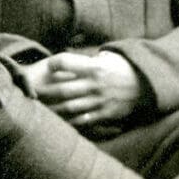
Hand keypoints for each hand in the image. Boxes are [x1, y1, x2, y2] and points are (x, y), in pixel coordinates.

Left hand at [27, 51, 146, 133]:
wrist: (148, 85)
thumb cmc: (123, 66)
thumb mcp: (108, 56)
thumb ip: (86, 58)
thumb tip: (64, 59)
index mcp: (95, 67)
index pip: (66, 62)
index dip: (54, 63)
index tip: (47, 65)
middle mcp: (95, 85)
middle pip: (62, 89)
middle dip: (44, 91)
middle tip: (30, 92)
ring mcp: (99, 101)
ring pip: (69, 107)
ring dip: (52, 109)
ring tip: (39, 109)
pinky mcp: (104, 114)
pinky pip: (82, 120)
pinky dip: (68, 121)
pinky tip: (57, 122)